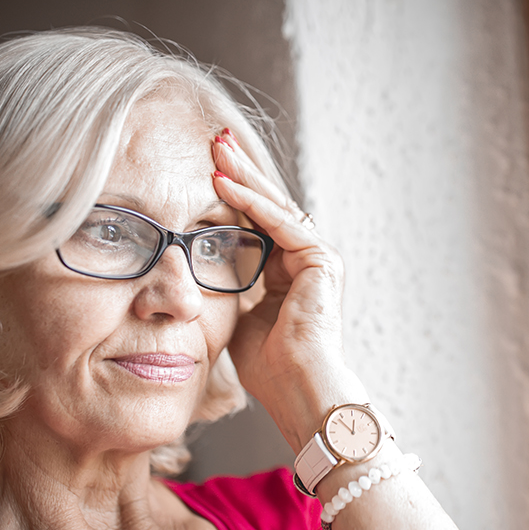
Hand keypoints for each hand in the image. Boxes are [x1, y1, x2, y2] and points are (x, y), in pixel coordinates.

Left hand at [211, 130, 366, 450]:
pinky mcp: (322, 261)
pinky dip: (252, 204)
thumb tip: (206, 278)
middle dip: (240, 171)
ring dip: (244, 176)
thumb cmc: (270, 365)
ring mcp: (318, 258)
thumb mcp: (241, 318)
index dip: (234, 195)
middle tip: (216, 139)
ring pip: (275, 206)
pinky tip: (223, 183)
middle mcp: (306, 259)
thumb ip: (234, 292)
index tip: (207, 170)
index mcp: (288, 272)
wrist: (297, 389)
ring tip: (216, 148)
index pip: (258, 222)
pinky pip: (281, 225)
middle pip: (268, 205)